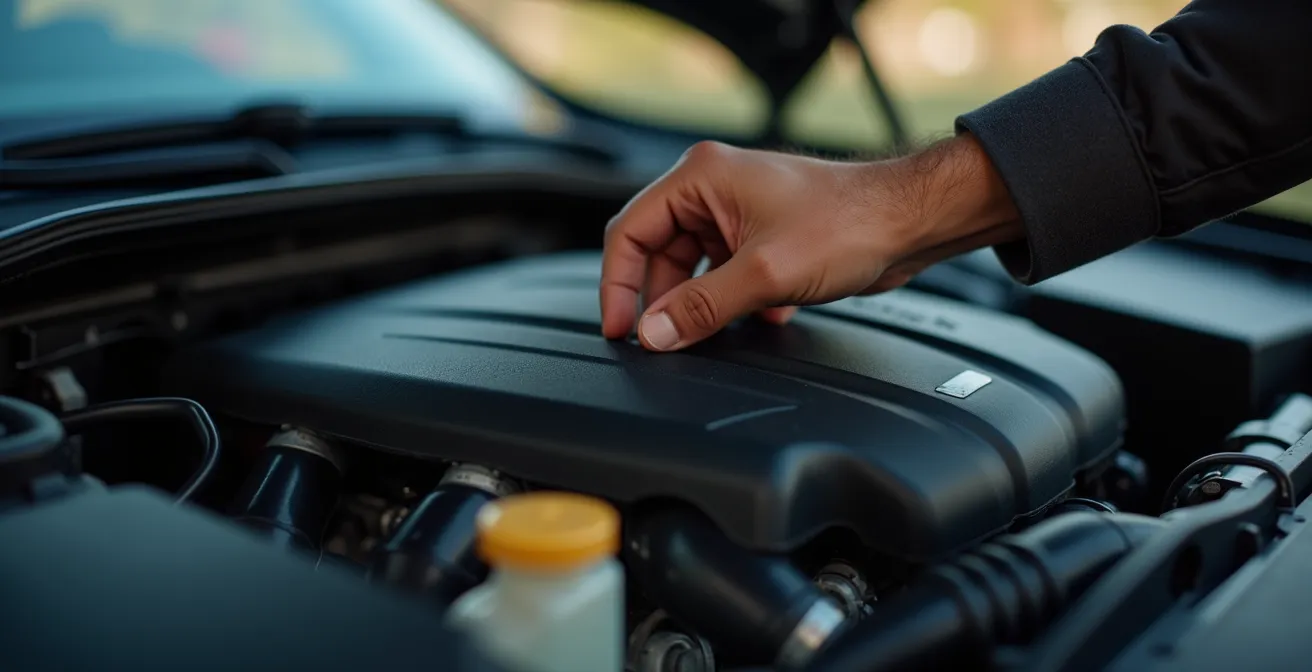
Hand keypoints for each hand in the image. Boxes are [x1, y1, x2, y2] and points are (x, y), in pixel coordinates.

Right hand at [600, 135, 1022, 350]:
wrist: (910, 223)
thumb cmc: (850, 223)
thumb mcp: (764, 274)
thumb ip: (701, 308)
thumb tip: (654, 335)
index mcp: (701, 178)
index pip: (631, 232)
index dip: (619, 285)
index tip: (621, 329)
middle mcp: (714, 189)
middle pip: (658, 252)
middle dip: (662, 301)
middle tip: (664, 343)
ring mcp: (740, 212)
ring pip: (693, 268)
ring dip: (700, 304)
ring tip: (711, 334)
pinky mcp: (764, 236)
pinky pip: (724, 274)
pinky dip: (731, 301)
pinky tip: (760, 319)